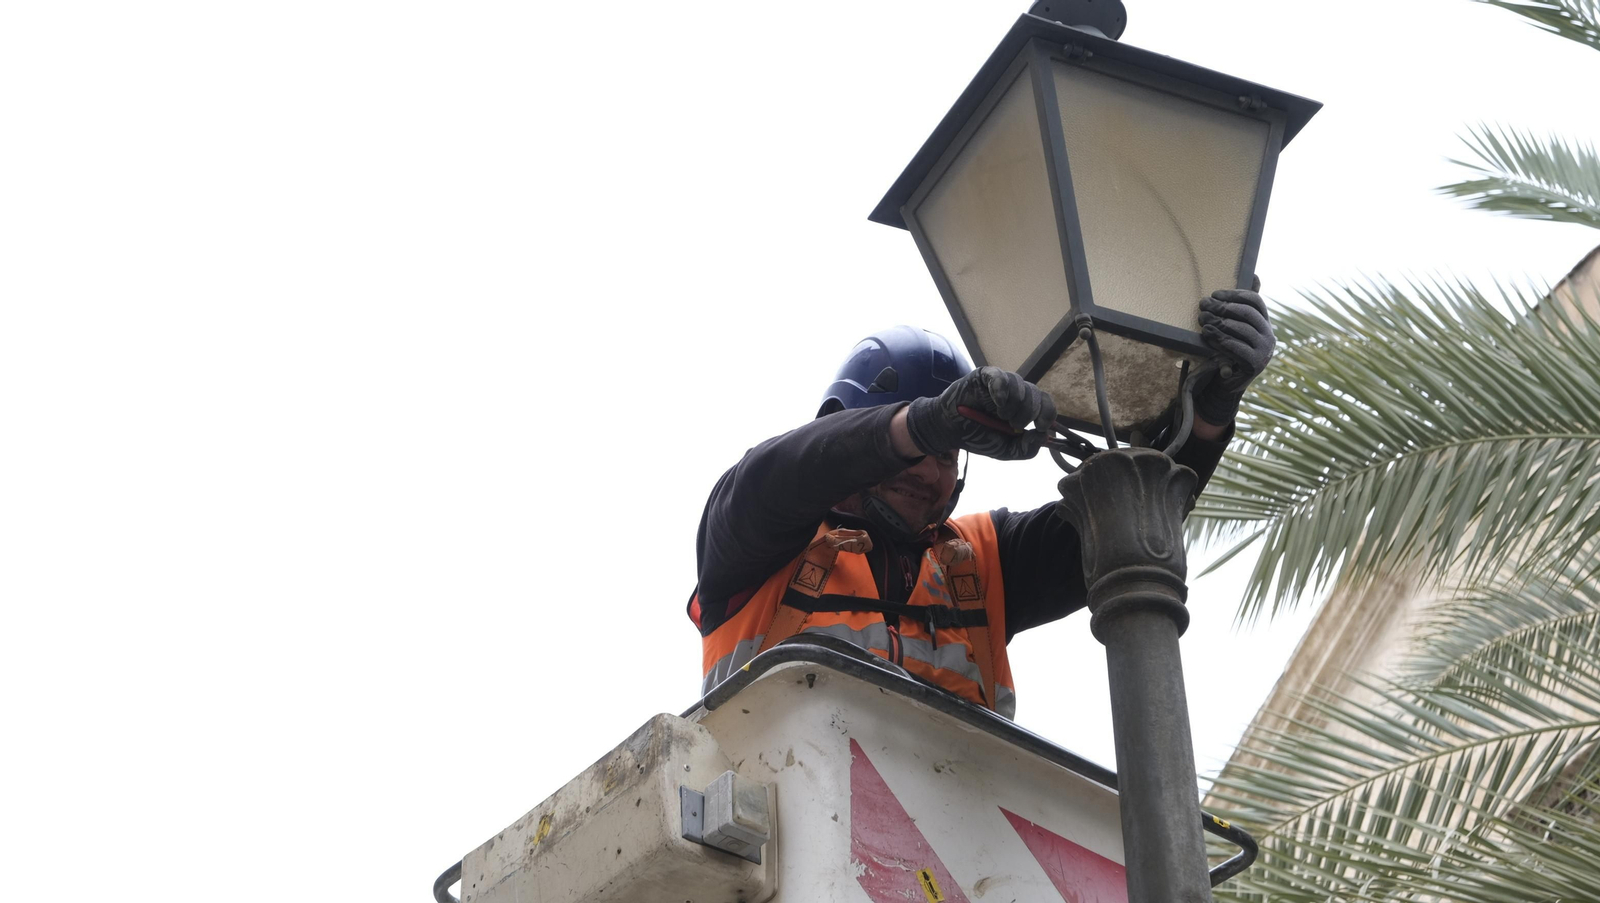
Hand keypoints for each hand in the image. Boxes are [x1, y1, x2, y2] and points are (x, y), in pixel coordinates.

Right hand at [905, 367, 1056, 459]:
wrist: (950, 429)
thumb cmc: (978, 436)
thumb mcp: (1005, 450)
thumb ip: (1026, 449)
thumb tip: (1044, 436)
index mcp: (1024, 407)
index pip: (1046, 404)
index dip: (1047, 414)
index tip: (1039, 427)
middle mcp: (1016, 392)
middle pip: (1036, 394)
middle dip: (1028, 413)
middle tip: (1013, 424)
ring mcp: (1002, 382)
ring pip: (1020, 385)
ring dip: (1014, 405)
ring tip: (1000, 415)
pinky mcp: (985, 375)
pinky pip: (1000, 377)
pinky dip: (1002, 390)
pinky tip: (998, 404)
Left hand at [1196, 280, 1274, 425]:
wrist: (1227, 384)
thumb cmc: (1228, 351)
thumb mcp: (1233, 328)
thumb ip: (1240, 307)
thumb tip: (1255, 275)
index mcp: (1264, 322)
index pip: (1255, 301)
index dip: (1234, 295)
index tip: (1214, 294)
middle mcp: (1268, 335)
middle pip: (1247, 313)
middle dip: (1223, 307)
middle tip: (1203, 306)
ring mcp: (1264, 351)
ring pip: (1241, 329)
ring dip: (1219, 322)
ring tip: (1202, 320)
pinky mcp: (1255, 365)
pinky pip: (1236, 347)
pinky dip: (1220, 339)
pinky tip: (1207, 334)